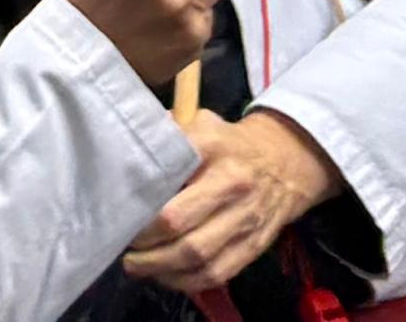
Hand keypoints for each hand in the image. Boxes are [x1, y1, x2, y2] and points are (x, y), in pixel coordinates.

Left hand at [124, 104, 341, 288]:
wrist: (286, 162)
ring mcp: (245, 219)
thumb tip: (124, 148)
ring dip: (161, 267)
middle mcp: (231, 184)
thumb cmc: (230, 144)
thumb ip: (167, 134)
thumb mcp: (200, 123)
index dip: (142, 197)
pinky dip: (187, 281)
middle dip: (146, 240)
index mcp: (213, 146)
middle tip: (124, 245)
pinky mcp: (254, 246)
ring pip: (199, 255)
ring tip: (136, 265)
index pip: (171, 172)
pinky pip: (218, 273)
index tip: (119, 208)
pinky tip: (165, 276)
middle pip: (181, 222)